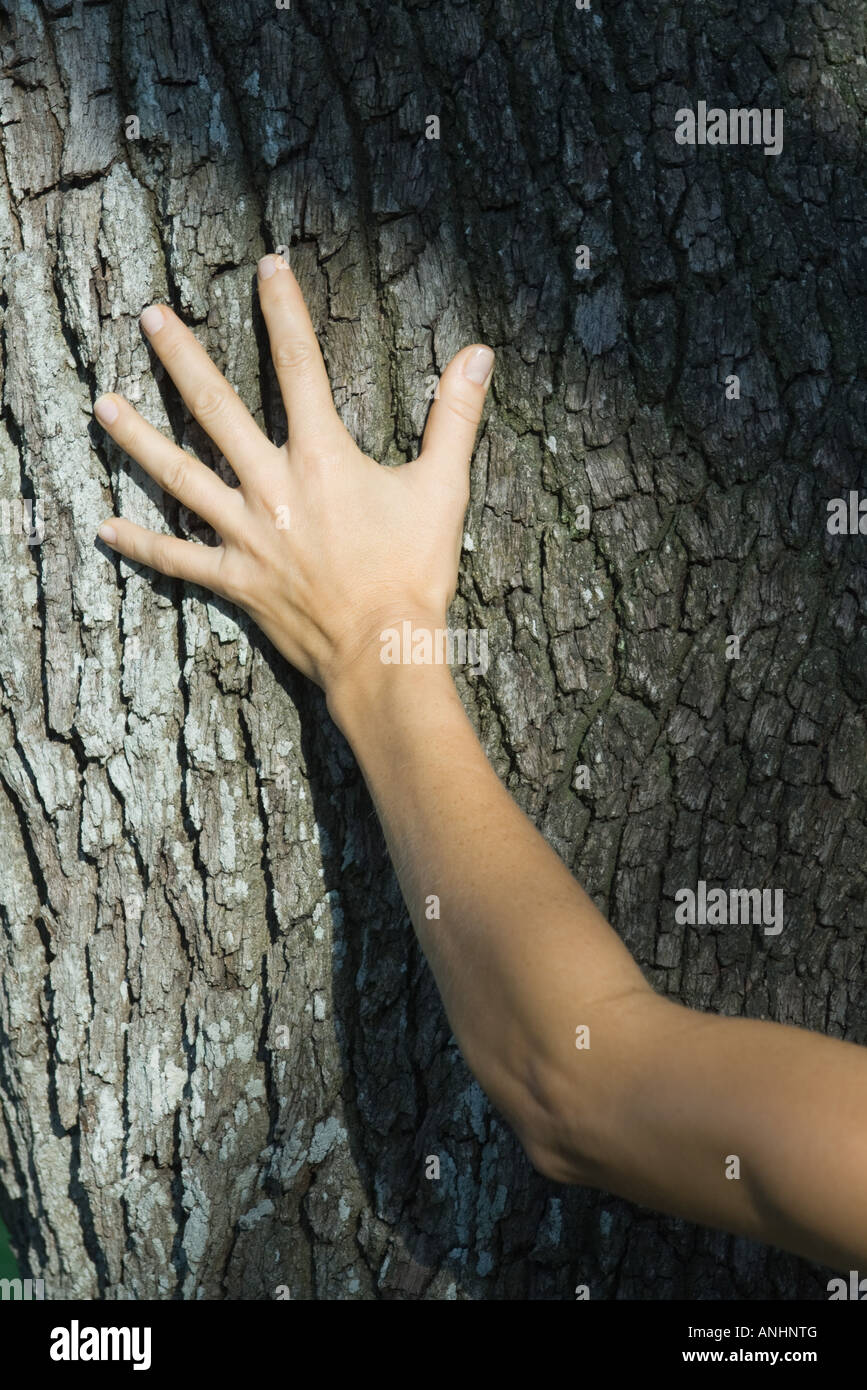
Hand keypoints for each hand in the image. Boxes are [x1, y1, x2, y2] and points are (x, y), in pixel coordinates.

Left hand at [94, 254, 493, 707]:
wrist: (383, 650)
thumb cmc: (414, 572)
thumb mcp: (443, 489)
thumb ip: (455, 417)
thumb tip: (478, 354)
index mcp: (322, 458)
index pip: (300, 366)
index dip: (284, 311)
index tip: (268, 268)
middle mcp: (272, 487)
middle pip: (217, 409)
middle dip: (183, 358)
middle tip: (151, 317)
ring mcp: (246, 533)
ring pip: (181, 475)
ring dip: (139, 437)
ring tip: (103, 404)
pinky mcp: (236, 579)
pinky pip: (178, 559)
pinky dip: (143, 545)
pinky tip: (106, 527)